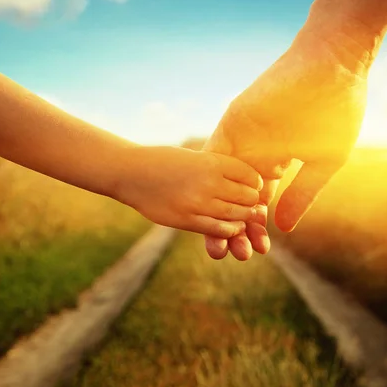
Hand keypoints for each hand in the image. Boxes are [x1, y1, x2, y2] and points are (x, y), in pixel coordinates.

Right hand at [111, 146, 262, 236]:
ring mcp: (199, 202)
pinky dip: (231, 230)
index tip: (253, 185)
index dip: (254, 181)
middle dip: (252, 201)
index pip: (248, 174)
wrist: (131, 173)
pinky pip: (220, 229)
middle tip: (252, 204)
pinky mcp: (188, 220)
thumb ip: (215, 168)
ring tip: (244, 216)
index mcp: (212, 162)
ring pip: (236, 214)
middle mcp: (209, 182)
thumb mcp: (193, 157)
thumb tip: (242, 181)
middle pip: (246, 196)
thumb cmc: (162, 162)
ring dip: (244, 217)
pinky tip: (232, 227)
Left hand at [203, 19, 373, 259]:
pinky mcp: (234, 123)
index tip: (255, 253)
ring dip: (217, 211)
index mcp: (277, 161)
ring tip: (216, 245)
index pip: (259, 201)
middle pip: (235, 196)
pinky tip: (209, 209)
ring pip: (223, 183)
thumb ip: (301, 193)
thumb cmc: (337, 111)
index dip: (256, 227)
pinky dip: (213, 185)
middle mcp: (255, 153)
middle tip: (228, 255)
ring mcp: (243, 138)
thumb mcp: (323, 161)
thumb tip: (282, 228)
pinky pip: (216, 157)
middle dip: (232, 226)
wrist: (333, 66)